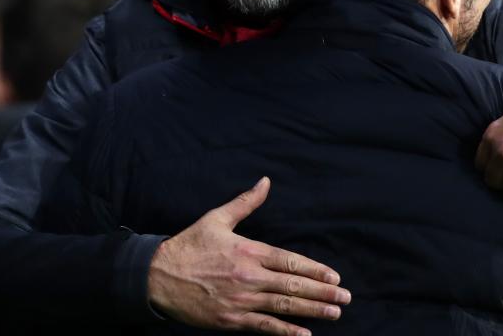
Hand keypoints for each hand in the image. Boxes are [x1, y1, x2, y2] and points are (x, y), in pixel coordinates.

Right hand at [147, 176, 350, 335]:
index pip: (290, 262)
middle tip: (345, 298)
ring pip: (284, 307)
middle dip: (322, 293)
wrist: (157, 276)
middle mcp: (249, 276)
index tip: (334, 277)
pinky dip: (285, 333)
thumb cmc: (189, 245)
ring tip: (334, 314)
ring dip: (312, 311)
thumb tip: (266, 181)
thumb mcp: (217, 218)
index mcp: (248, 250)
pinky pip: (263, 328)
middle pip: (293, 286)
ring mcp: (241, 301)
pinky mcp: (230, 320)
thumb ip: (246, 202)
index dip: (314, 270)